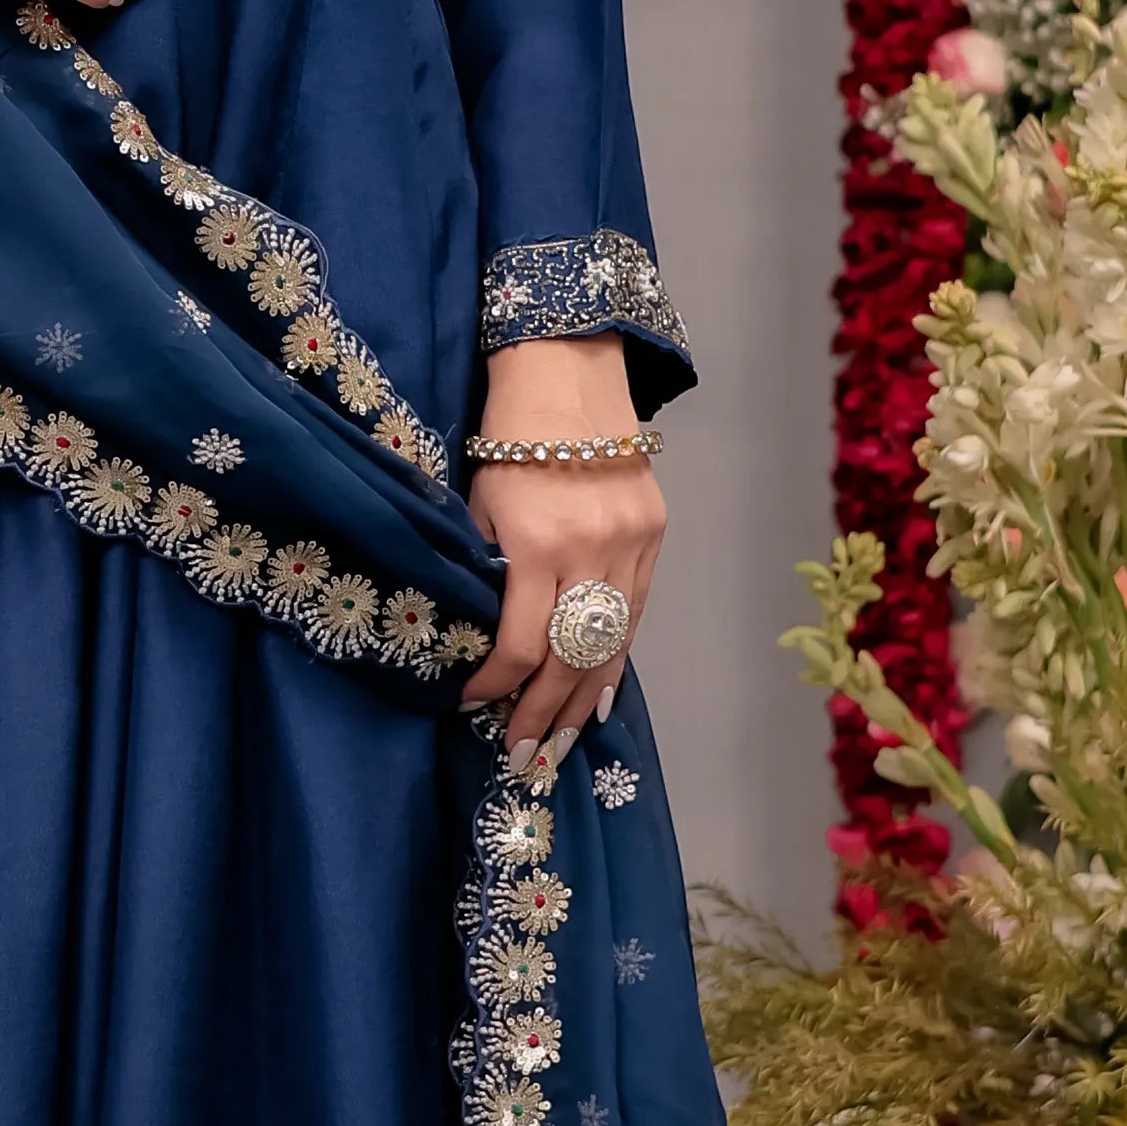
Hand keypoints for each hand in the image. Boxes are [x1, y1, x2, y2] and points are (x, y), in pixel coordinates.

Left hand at [461, 334, 663, 763]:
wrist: (567, 369)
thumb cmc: (505, 434)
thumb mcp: (476, 502)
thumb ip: (485, 570)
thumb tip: (480, 640)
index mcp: (536, 544)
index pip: (518, 642)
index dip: (495, 685)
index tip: (471, 705)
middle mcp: (591, 550)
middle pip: (571, 656)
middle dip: (545, 713)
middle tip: (524, 756)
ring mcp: (632, 544)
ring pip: (612, 643)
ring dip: (586, 699)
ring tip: (562, 743)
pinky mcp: (655, 533)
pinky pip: (636, 612)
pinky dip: (617, 656)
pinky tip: (602, 692)